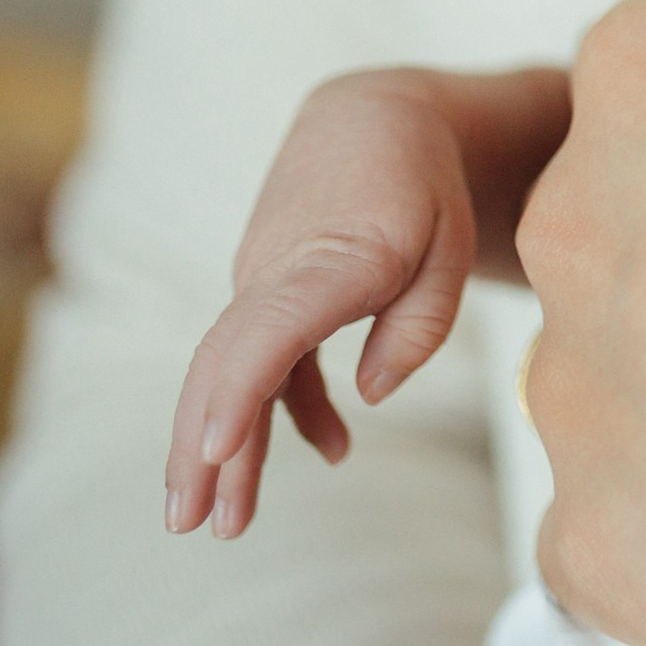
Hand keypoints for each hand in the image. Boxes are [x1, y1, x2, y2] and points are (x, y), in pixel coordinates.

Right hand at [164, 69, 477, 537]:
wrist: (375, 121)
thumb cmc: (424, 190)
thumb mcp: (451, 251)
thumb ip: (418, 327)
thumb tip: (371, 394)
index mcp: (331, 259)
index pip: (270, 331)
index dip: (239, 393)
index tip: (215, 452)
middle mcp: (279, 269)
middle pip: (228, 365)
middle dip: (204, 449)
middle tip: (194, 524)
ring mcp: (261, 278)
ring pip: (229, 368)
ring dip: (220, 445)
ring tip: (218, 521)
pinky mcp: (265, 289)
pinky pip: (258, 356)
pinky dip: (276, 407)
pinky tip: (329, 448)